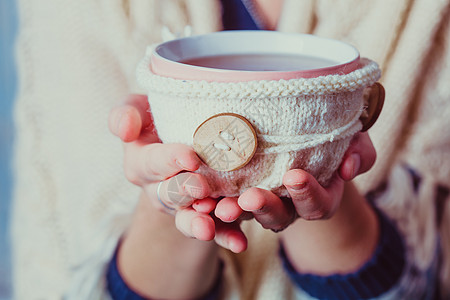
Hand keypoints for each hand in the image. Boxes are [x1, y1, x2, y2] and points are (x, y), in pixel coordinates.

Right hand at [108, 94, 247, 251]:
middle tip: (201, 187)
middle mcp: (160, 190)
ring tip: (208, 228)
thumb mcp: (140, 109)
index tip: (190, 156)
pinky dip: (226, 237)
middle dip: (184, 191)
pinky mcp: (209, 217)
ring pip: (188, 219)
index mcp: (142, 164)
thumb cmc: (160, 121)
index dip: (169, 160)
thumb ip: (127, 113)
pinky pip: (216, 231)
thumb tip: (125, 128)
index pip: (152, 162)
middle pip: (169, 194)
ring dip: (197, 224)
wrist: (187, 141)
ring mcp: (184, 207)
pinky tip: (239, 242)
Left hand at [214, 132, 376, 230]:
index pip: (317, 204)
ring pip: (247, 215)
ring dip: (233, 212)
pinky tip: (200, 200)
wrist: (302, 140)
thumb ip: (359, 152)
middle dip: (265, 207)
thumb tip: (351, 167)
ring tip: (218, 206)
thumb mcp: (351, 141)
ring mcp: (261, 203)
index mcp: (318, 197)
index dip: (308, 194)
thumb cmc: (330, 141)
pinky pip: (224, 205)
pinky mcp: (236, 195)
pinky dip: (212, 205)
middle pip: (278, 217)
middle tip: (250, 197)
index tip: (295, 176)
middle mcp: (289, 206)